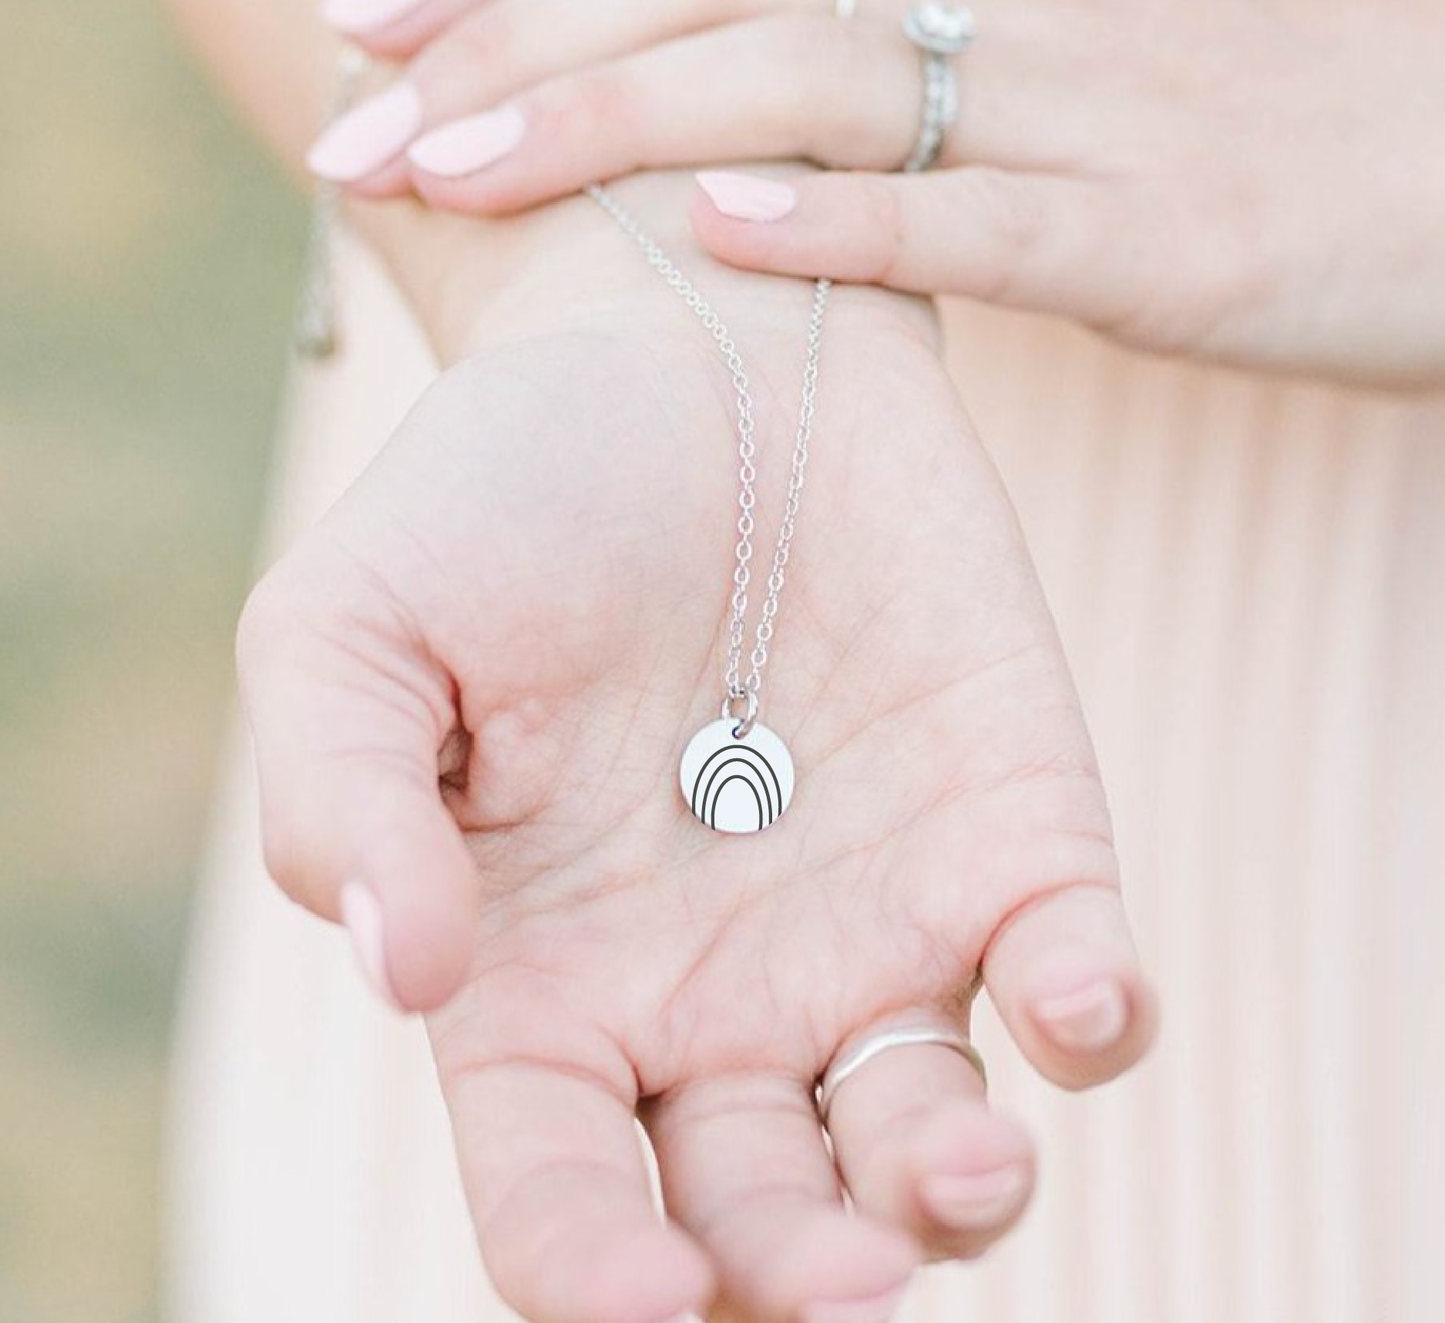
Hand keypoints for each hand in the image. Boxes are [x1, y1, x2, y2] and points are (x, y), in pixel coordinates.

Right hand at [237, 185, 1153, 1322]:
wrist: (685, 350)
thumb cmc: (495, 495)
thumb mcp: (346, 629)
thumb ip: (337, 803)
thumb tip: (403, 972)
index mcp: (543, 980)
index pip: (559, 1191)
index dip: (590, 1270)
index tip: (639, 1292)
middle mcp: (714, 990)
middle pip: (765, 1213)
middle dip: (808, 1280)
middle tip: (844, 1278)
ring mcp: (872, 924)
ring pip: (930, 1139)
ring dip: (957, 1196)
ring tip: (963, 1170)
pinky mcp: (1006, 833)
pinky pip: (1068, 971)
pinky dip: (1090, 1011)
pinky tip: (1074, 998)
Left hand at [310, 0, 1444, 386]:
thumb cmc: (1264, 131)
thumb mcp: (1065, 81)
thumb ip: (911, 91)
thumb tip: (758, 143)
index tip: (386, 19)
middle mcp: (1009, 6)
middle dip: (520, 47)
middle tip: (356, 110)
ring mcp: (1080, 110)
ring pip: (807, 89)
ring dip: (616, 122)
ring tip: (450, 164)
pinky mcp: (1151, 234)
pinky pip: (966, 223)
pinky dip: (834, 227)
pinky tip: (707, 230)